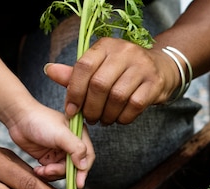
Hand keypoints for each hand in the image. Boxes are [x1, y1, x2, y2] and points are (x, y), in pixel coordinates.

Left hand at [4, 100, 94, 188]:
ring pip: (62, 172)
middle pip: (74, 168)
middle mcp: (71, 145)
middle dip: (61, 172)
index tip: (78, 184)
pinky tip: (38, 170)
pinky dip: (45, 174)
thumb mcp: (61, 134)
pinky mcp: (48, 158)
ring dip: (52, 174)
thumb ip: (76, 148)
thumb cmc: (40, 121)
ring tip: (41, 170)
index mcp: (79, 136)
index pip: (87, 157)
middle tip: (49, 170)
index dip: (83, 171)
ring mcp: (59, 153)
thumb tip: (84, 165)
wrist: (18, 119)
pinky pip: (51, 172)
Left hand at [44, 37, 179, 125]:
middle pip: (99, 85)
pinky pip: (134, 105)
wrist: (160, 69)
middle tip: (89, 118)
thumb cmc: (122, 71)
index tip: (71, 110)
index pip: (83, 67)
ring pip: (117, 97)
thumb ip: (75, 73)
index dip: (74, 91)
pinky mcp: (154, 83)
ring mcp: (142, 66)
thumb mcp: (98, 67)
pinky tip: (118, 119)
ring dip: (106, 115)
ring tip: (103, 120)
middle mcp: (124, 52)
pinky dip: (123, 117)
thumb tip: (49, 70)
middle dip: (91, 107)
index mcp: (105, 46)